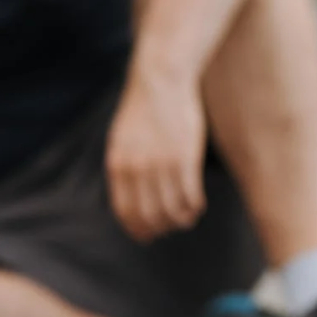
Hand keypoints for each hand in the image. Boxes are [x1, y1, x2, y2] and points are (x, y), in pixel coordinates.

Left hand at [106, 67, 207, 242]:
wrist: (161, 79)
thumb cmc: (144, 108)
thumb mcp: (122, 138)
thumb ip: (125, 166)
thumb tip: (130, 195)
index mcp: (118, 166)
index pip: (125, 212)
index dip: (137, 229)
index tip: (147, 236)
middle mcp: (137, 170)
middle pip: (149, 216)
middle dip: (161, 228)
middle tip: (171, 227)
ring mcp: (161, 165)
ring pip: (171, 210)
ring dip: (181, 220)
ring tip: (188, 216)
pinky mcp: (185, 159)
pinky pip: (190, 196)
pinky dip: (194, 207)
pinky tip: (198, 205)